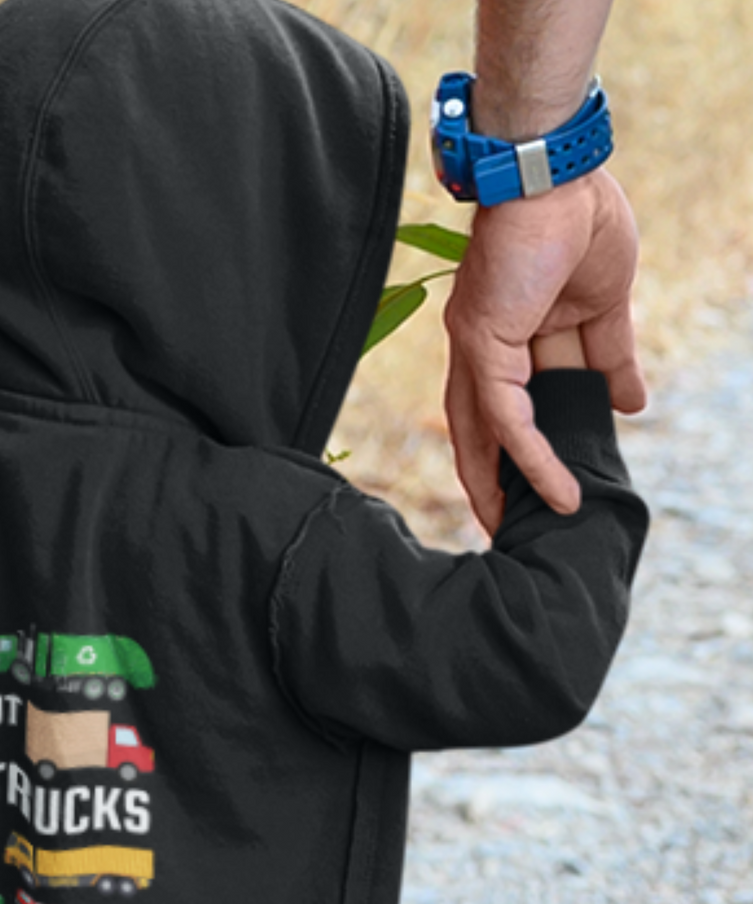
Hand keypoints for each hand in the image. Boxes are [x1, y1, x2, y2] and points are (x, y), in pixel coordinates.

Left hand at [443, 167, 646, 533]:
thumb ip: (611, 358)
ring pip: (484, 434)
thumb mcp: (607, 305)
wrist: (560, 170)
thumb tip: (630, 407)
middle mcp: (485, 345)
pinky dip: (533, 456)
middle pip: (483, 430)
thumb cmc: (579, 219)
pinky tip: (557, 489)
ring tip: (519, 529)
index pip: (515, 406)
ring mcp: (478, 346)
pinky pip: (508, 417)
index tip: (540, 489)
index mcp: (511, 335)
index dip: (523, 450)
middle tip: (506, 527)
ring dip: (502, 485)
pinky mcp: (483, 343)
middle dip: (493, 480)